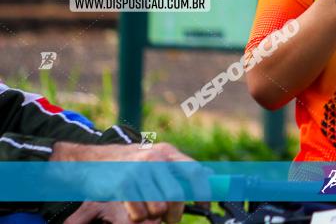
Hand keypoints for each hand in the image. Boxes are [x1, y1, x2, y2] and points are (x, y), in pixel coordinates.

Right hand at [53, 142, 208, 219]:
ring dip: (155, 217)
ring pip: (159, 207)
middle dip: (176, 213)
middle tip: (171, 219)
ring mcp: (138, 171)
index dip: (204, 192)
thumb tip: (210, 175)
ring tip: (149, 212)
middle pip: (177, 194)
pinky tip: (134, 211)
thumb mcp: (157, 158)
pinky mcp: (122, 185)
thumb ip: (180, 168)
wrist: (92, 160)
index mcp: (167, 152)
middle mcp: (155, 159)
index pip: (195, 172)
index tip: (206, 206)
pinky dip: (139, 218)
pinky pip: (139, 214)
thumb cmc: (131, 163)